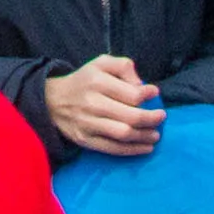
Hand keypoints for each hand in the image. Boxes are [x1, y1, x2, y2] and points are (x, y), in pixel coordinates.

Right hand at [44, 53, 161, 158]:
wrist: (52, 101)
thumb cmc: (83, 81)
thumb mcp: (100, 63)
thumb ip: (123, 66)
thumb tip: (142, 84)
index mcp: (97, 82)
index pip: (131, 94)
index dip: (148, 95)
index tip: (155, 94)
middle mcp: (92, 103)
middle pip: (131, 116)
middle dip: (152, 119)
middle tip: (161, 117)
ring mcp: (88, 124)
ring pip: (124, 134)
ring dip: (145, 136)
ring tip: (156, 134)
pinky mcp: (86, 140)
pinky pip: (113, 149)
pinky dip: (132, 150)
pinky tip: (145, 148)